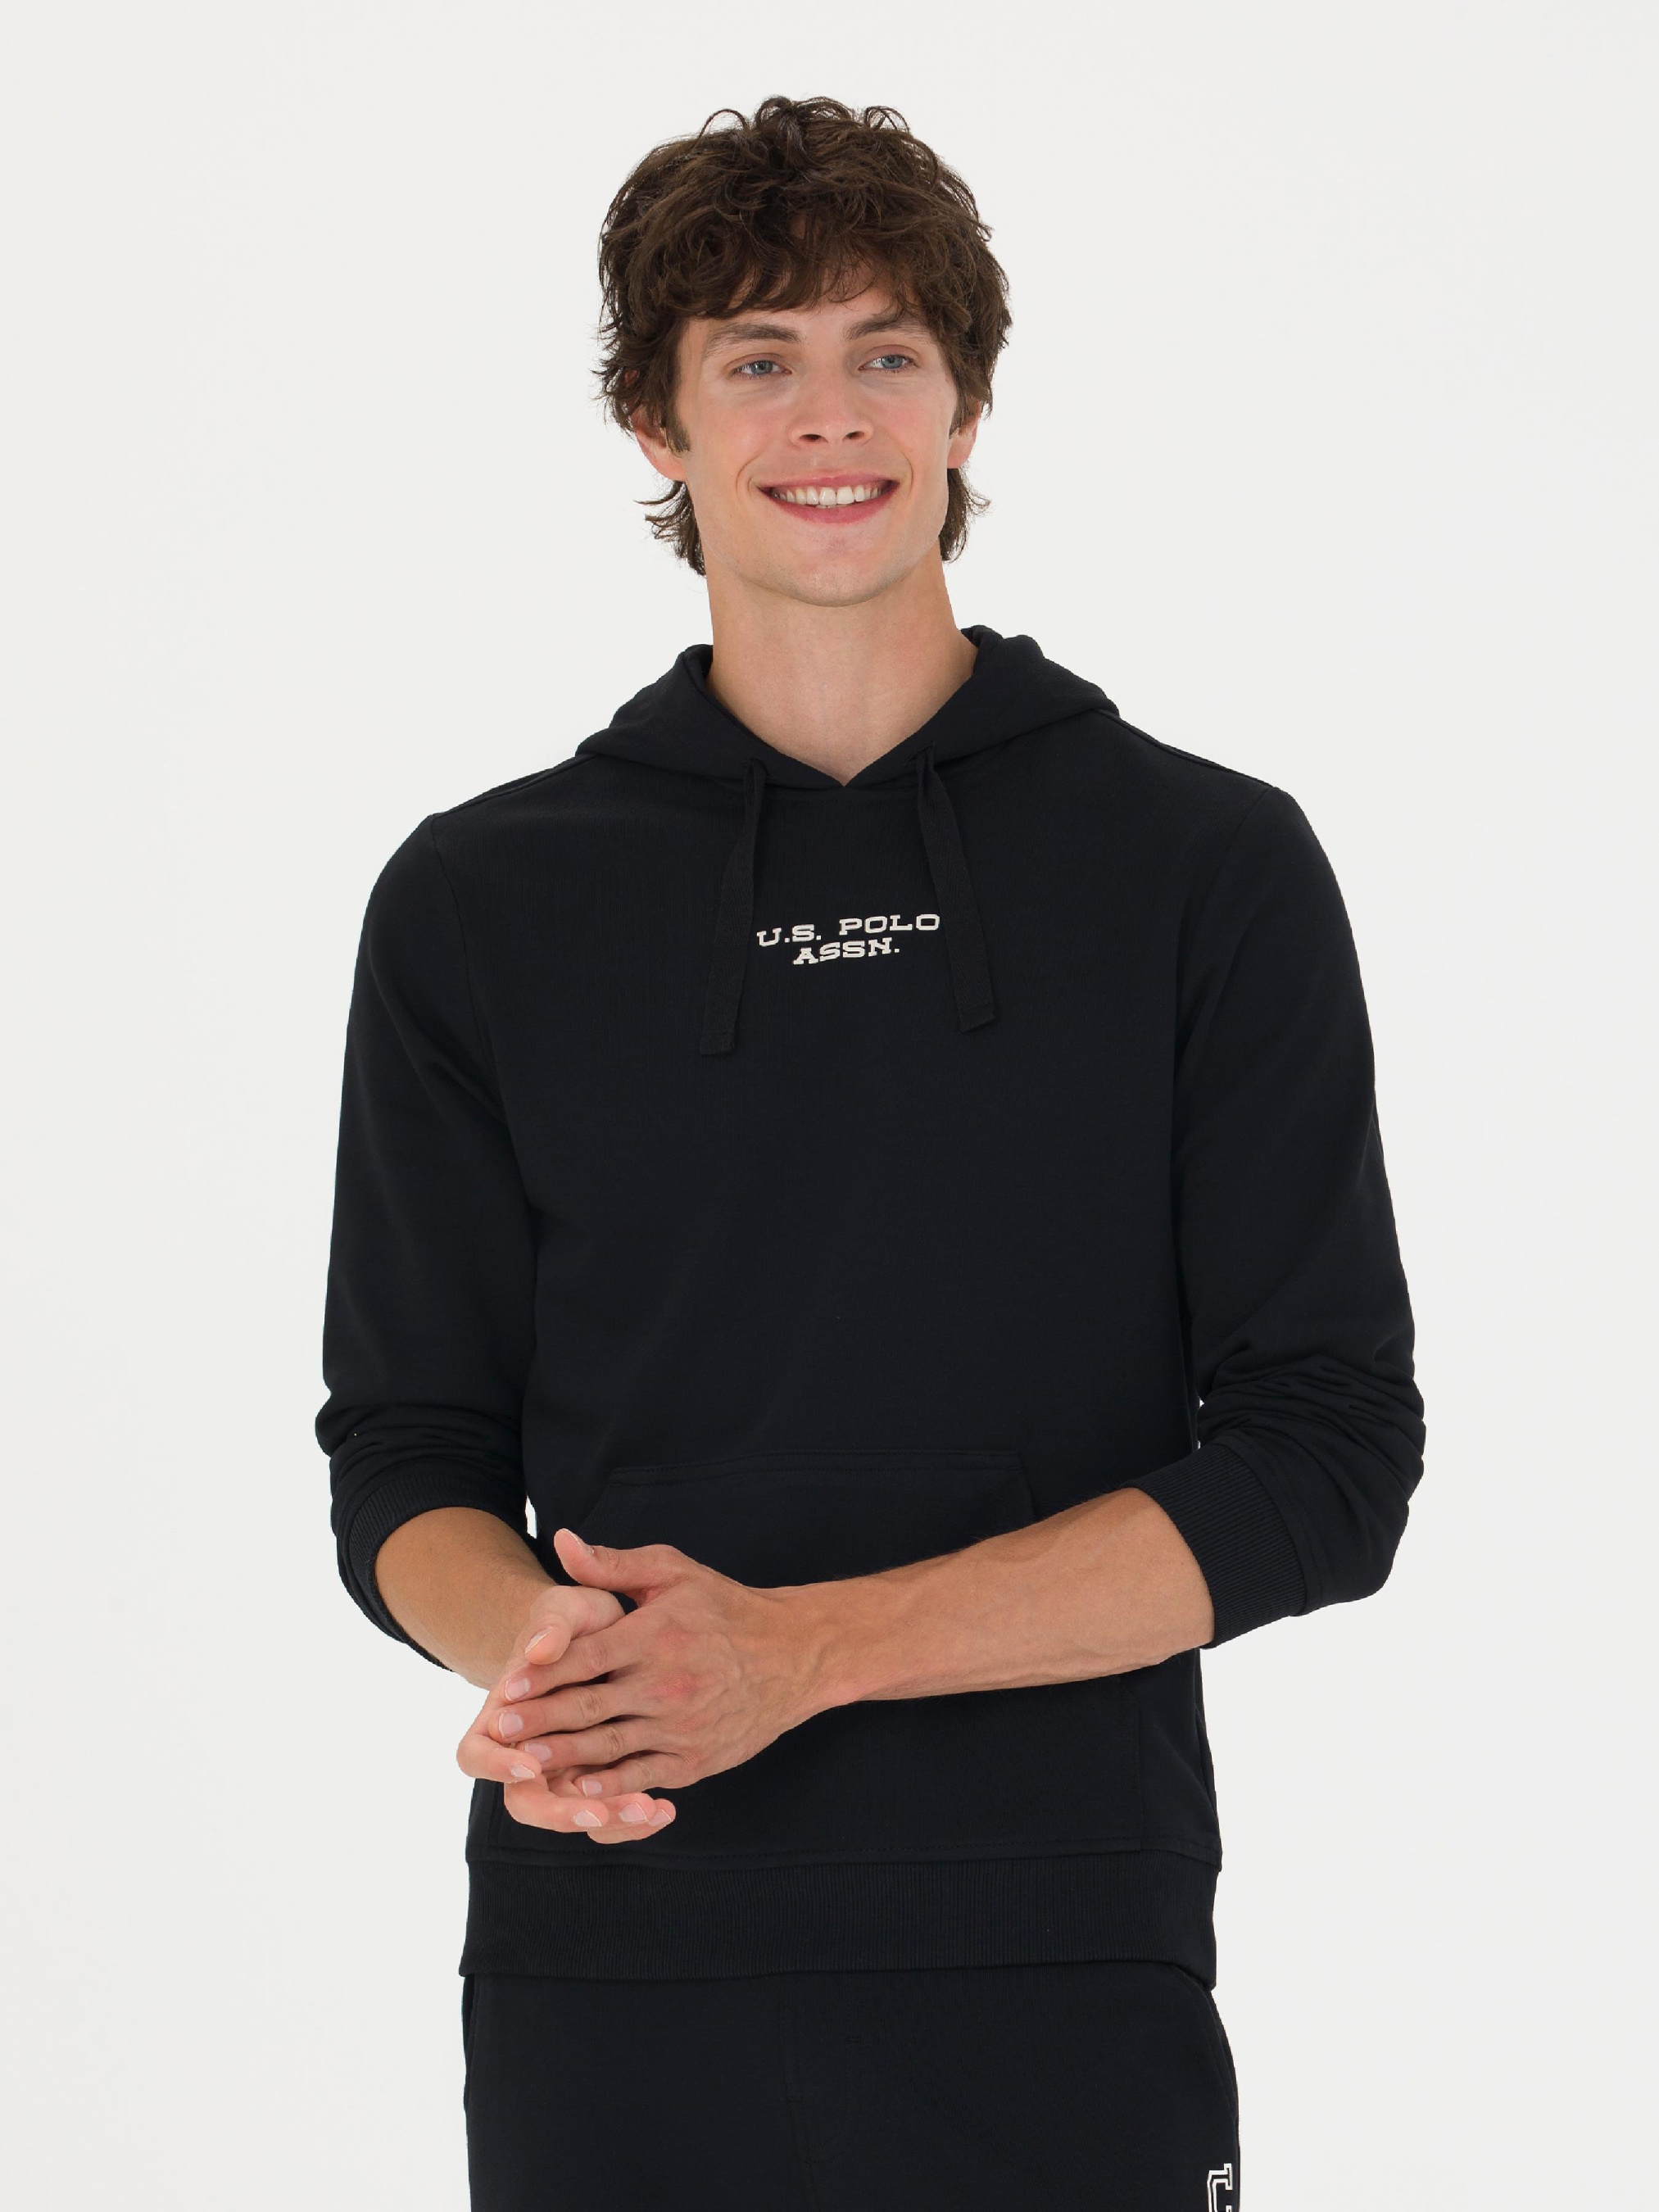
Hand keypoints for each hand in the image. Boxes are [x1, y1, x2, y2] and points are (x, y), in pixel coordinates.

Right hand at [455, 1577, 678, 1843]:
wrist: (615, 1632)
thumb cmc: (577, 1620)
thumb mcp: (565, 1609)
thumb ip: (552, 1625)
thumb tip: (539, 1649)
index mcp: (502, 1716)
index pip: (475, 1755)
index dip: (496, 1765)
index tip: (529, 1765)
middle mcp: (528, 1754)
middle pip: (526, 1803)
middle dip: (561, 1813)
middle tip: (597, 1813)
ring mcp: (566, 1771)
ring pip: (575, 1814)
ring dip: (609, 1819)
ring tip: (649, 1810)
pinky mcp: (602, 1780)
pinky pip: (609, 1812)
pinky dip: (634, 1818)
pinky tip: (665, 1811)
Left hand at [482, 1526, 822, 1821]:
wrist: (794, 1655)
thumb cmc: (725, 1608)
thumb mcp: (673, 1572)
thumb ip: (614, 1563)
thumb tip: (563, 1541)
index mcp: (656, 1635)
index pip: (587, 1657)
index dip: (543, 1673)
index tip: (505, 1685)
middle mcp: (667, 1682)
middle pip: (589, 1706)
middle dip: (539, 1720)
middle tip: (497, 1731)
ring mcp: (681, 1725)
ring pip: (609, 1746)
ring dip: (562, 1757)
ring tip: (520, 1762)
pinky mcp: (694, 1759)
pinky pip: (642, 1775)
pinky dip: (608, 1786)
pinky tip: (576, 1789)